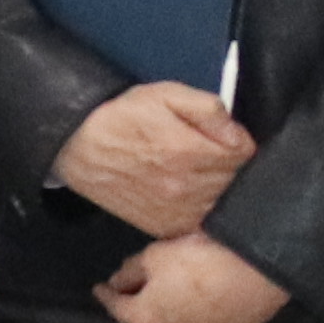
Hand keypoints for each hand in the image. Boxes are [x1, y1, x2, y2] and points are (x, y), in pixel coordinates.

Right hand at [55, 83, 255, 235]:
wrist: (80, 149)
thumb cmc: (121, 118)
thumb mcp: (166, 95)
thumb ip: (209, 110)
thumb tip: (237, 133)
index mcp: (188, 151)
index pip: (243, 153)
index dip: (236, 139)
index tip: (222, 134)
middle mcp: (185, 187)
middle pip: (234, 179)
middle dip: (227, 162)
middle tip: (204, 148)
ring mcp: (174, 212)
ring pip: (220, 201)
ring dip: (215, 185)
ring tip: (192, 167)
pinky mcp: (163, 227)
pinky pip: (199, 221)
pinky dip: (199, 206)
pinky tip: (184, 189)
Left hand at [95, 235, 295, 322]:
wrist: (257, 272)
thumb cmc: (204, 260)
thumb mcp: (157, 254)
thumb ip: (132, 270)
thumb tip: (119, 280)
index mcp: (143, 320)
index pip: (116, 307)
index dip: (106, 295)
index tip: (101, 288)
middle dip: (130, 315)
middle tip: (128, 299)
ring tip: (154, 315)